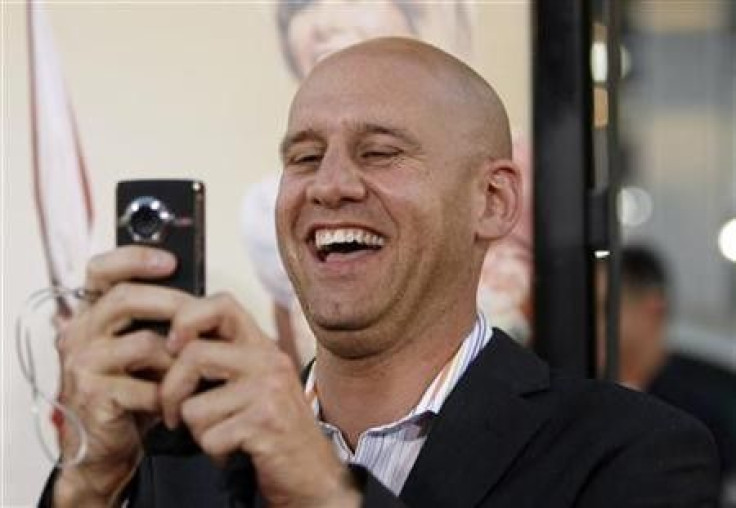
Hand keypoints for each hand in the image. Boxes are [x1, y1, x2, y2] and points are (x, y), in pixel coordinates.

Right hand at [54, 246, 191, 506]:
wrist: (104, 447)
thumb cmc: (129, 392)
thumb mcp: (139, 350)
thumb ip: (154, 322)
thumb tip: (199, 297)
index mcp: (90, 315)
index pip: (101, 271)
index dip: (134, 258)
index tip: (172, 261)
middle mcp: (78, 333)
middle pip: (125, 299)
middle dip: (172, 303)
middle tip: (201, 314)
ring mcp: (83, 365)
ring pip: (144, 343)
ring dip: (177, 357)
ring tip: (189, 371)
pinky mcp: (94, 395)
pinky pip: (147, 385)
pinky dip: (168, 393)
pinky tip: (173, 401)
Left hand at [161, 293, 360, 506]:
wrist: (314, 475)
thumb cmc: (274, 431)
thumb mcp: (253, 384)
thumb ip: (223, 360)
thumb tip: (168, 345)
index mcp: (262, 346)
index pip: (221, 303)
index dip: (186, 319)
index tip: (173, 347)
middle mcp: (268, 360)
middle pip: (192, 354)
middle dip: (170, 391)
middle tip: (173, 414)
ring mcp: (269, 390)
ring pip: (194, 406)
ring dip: (198, 432)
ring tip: (225, 435)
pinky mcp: (266, 422)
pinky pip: (210, 437)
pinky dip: (215, 453)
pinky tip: (237, 451)